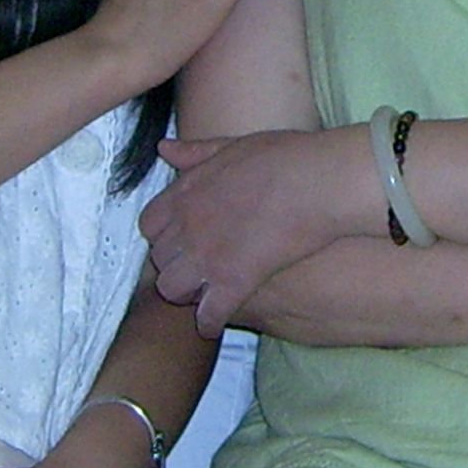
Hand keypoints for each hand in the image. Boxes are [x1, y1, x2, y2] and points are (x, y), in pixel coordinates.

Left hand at [142, 124, 362, 331]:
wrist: (317, 181)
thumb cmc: (283, 157)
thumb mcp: (230, 145)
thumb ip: (194, 152)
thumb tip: (163, 148)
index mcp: (185, 193)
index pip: (150, 225)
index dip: (165, 235)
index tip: (183, 238)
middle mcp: (188, 227)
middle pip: (160, 260)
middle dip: (175, 265)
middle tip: (197, 268)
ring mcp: (208, 257)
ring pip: (173, 290)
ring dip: (187, 293)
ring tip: (205, 293)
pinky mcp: (235, 282)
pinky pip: (208, 314)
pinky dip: (209, 322)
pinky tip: (216, 322)